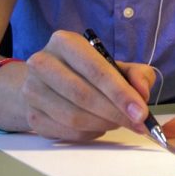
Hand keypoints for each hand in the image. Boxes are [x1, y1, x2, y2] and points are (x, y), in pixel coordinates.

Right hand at [21, 29, 157, 141]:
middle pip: (83, 95)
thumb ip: (136, 74)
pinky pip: (66, 131)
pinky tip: (99, 126)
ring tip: (119, 122)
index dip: (121, 93)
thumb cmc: (86, 71)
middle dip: (116, 113)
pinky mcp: (32, 115)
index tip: (141, 112)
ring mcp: (32, 90)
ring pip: (74, 117)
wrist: (46, 80)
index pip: (96, 70)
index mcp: (65, 42)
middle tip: (137, 124)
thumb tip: (142, 94)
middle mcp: (43, 62)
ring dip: (104, 124)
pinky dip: (90, 133)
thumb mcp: (114, 64)